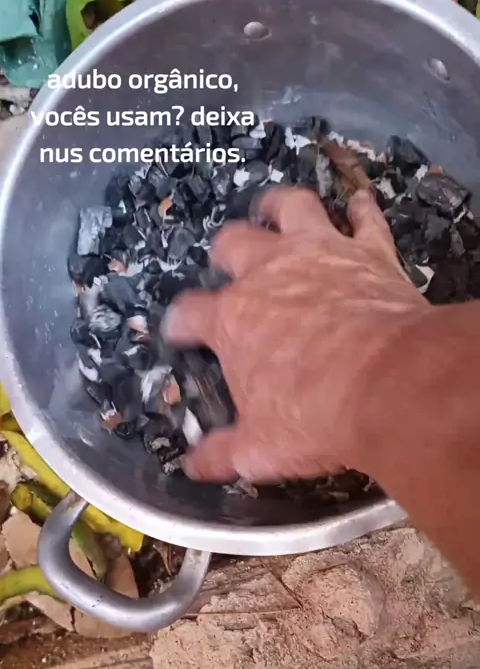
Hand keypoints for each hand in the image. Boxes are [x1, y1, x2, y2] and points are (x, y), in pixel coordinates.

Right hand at [163, 186, 429, 481]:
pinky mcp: (368, 251)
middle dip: (224, 252)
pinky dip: (360, 209)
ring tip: (271, 206)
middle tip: (226, 262)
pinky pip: (363, 219)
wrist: (389, 385)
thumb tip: (193, 466)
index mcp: (233, 320)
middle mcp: (268, 274)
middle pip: (233, 245)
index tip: (177, 330)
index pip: (189, 313)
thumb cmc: (316, 415)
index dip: (178, 321)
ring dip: (278, 205)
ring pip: (291, 209)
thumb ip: (222, 453)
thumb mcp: (260, 447)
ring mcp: (319, 254)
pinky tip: (358, 202)